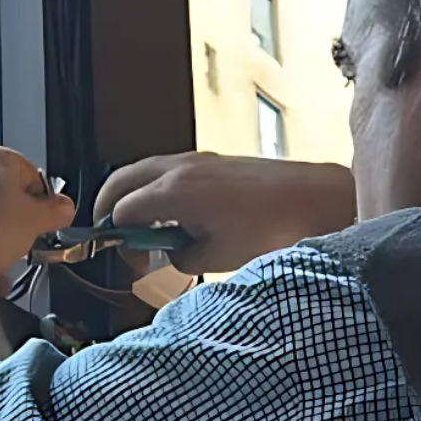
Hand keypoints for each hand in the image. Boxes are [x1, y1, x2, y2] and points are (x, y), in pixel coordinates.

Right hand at [93, 153, 355, 273]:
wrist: (312, 198)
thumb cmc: (267, 230)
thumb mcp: (216, 258)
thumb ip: (180, 258)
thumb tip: (169, 254)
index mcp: (173, 192)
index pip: (121, 211)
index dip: (117, 238)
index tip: (130, 261)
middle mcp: (177, 168)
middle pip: (121, 181)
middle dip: (107, 208)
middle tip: (110, 235)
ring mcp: (195, 159)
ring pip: (142, 171)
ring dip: (131, 196)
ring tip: (140, 227)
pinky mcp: (211, 159)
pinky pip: (165, 169)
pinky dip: (154, 188)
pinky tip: (170, 214)